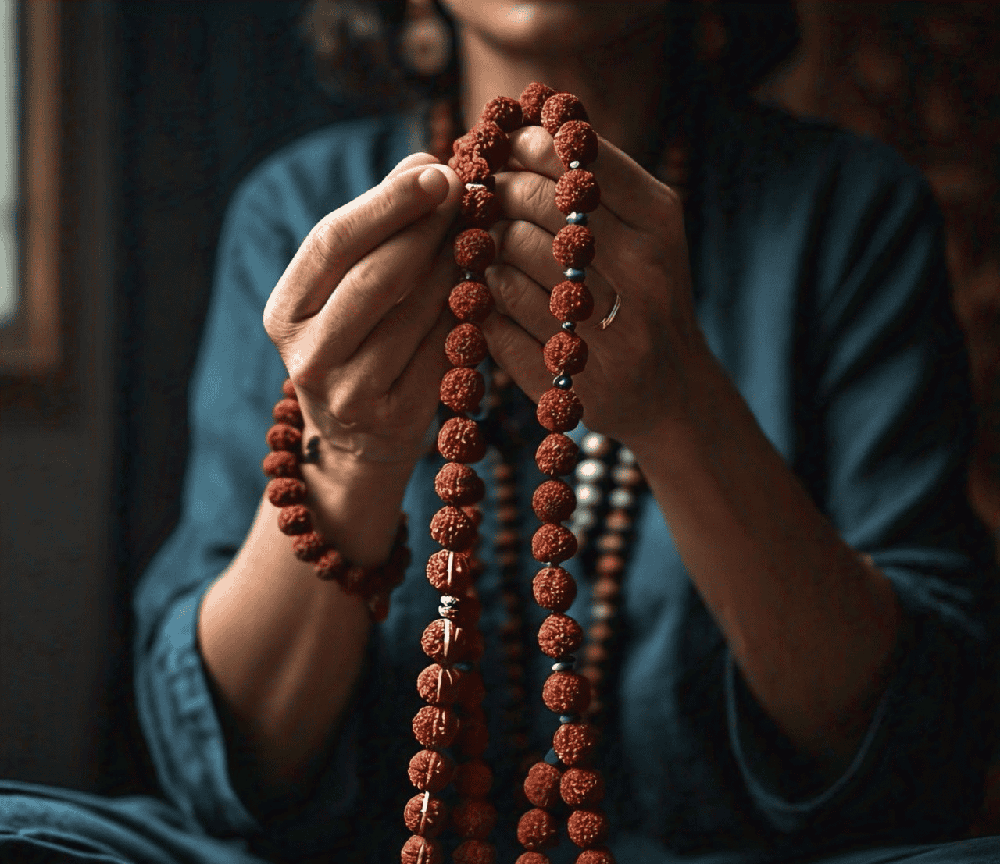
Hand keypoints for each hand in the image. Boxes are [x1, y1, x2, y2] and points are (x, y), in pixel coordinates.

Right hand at [263, 154, 463, 465]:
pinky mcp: (396, 417)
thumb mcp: (345, 291)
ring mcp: (351, 394)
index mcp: (283, 315)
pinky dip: (464, 311)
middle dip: (425, 226)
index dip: (386, 203)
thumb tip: (425, 164)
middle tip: (464, 191)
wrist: (359, 440)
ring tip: (475, 231)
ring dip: (453, 263)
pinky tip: (479, 284)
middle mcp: (308, 357)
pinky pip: (442, 348)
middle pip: (375, 276)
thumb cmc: (356, 343)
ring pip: (416, 312)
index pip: (331, 243)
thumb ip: (376, 229)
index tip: (434, 169)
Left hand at [483, 127, 707, 444]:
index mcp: (659, 223)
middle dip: (496, 192)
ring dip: (484, 250)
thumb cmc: (645, 293)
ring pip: (507, 265)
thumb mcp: (644, 230)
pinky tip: (493, 293)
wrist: (671, 389)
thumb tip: (522, 123)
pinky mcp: (569, 379)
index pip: (577, 160)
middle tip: (481, 193)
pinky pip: (498, 322)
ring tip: (488, 246)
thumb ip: (596, 180)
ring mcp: (607, 334)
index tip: (503, 145)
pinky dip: (484, 302)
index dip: (526, 144)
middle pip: (535, 206)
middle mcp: (641, 276)